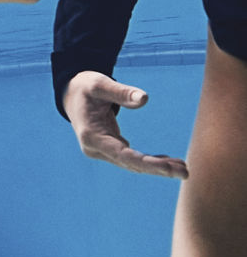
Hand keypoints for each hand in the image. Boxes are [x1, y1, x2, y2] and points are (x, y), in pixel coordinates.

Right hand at [62, 70, 187, 178]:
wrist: (71, 93)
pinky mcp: (108, 149)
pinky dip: (150, 161)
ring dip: (157, 167)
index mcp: (91, 135)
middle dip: (158, 169)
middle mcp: (95, 149)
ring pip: (132, 164)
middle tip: (185, 172)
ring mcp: (101, 151)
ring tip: (183, 168)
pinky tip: (168, 162)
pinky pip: (131, 159)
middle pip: (130, 163)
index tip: (169, 169)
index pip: (123, 155)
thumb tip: (145, 99)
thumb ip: (121, 92)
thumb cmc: (85, 86)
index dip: (147, 163)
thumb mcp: (100, 84)